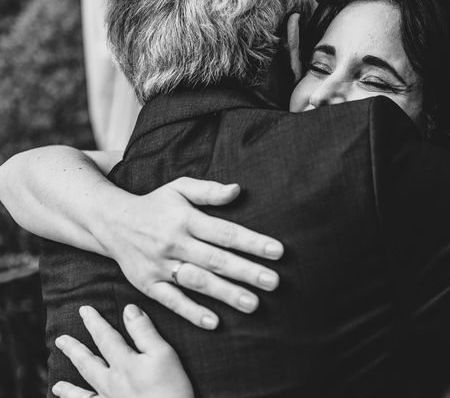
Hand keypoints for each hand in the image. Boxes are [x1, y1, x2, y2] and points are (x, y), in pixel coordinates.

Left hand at [52, 305, 193, 397]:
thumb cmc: (171, 387)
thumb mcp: (163, 353)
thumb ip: (144, 331)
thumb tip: (129, 309)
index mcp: (124, 363)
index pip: (105, 337)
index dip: (95, 322)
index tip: (84, 310)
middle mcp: (111, 382)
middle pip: (88, 363)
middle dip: (75, 350)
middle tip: (60, 340)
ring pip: (83, 393)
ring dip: (69, 388)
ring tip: (57, 385)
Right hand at [94, 177, 283, 328]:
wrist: (110, 221)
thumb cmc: (155, 204)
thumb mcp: (180, 188)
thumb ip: (209, 191)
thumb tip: (238, 190)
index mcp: (185, 219)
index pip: (224, 232)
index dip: (252, 242)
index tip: (278, 251)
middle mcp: (174, 243)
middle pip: (215, 259)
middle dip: (246, 271)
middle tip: (274, 282)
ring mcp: (160, 266)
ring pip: (197, 282)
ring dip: (225, 294)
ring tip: (253, 304)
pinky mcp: (148, 284)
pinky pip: (171, 301)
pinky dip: (192, 312)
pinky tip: (214, 322)